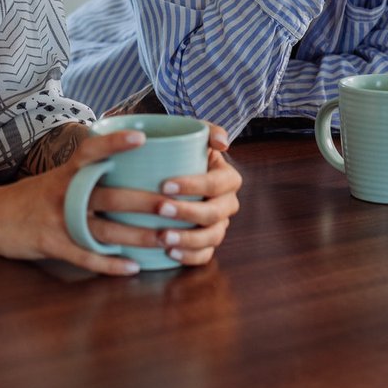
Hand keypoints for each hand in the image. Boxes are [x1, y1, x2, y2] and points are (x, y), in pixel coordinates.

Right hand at [0, 124, 240, 275]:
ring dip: (138, 236)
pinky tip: (134, 267)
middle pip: (110, 196)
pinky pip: (86, 256)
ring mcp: (58, 220)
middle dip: (145, 202)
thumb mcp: (56, 178)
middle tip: (175, 205)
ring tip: (167, 239)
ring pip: (105, 229)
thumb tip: (128, 170)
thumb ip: (87, 175)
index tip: (142, 137)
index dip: (115, 143)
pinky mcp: (51, 244)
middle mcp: (64, 193)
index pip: (92, 151)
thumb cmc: (30, 196)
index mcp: (66, 172)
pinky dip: (111, 263)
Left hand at [84, 123, 239, 267]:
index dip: (194, 185)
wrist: (164, 169)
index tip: (165, 184)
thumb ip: (207, 130)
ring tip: (163, 238)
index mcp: (226, 178)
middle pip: (216, 213)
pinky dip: (190, 256)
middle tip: (161, 209)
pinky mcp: (206, 243)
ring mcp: (218, 225)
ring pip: (212, 237)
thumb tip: (223, 143)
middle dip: (189, 213)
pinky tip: (169, 253)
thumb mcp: (191, 135)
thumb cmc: (178, 152)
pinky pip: (205, 255)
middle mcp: (226, 203)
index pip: (216, 183)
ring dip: (189, 239)